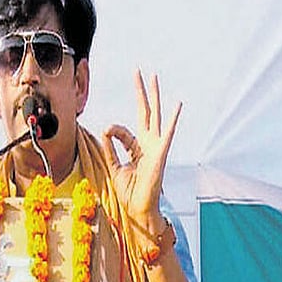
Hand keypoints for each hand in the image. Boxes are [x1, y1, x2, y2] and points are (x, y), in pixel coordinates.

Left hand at [101, 70, 181, 232]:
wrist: (139, 209)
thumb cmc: (130, 193)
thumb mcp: (114, 167)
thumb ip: (109, 149)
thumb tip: (104, 129)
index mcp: (137, 149)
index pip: (124, 131)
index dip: (113, 130)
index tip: (105, 131)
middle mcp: (148, 145)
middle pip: (144, 113)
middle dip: (140, 93)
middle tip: (138, 72)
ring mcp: (156, 147)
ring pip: (155, 116)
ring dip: (154, 96)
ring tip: (154, 77)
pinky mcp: (161, 154)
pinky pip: (167, 133)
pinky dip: (172, 119)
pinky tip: (177, 104)